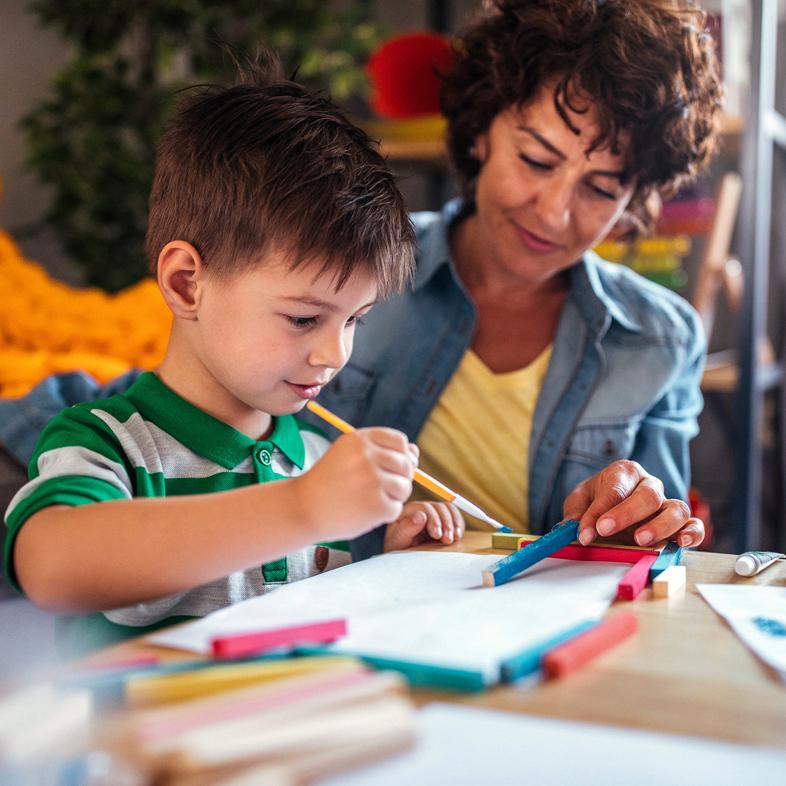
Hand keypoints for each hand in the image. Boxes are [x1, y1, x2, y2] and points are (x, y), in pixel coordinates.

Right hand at [295, 428, 415, 540]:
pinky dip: (384, 514)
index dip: (398, 456)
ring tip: (370, 500)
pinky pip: (396, 508)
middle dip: (397, 478)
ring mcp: (373, 481)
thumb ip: (382, 451)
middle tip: (375, 489)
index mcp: (360, 439)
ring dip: (393, 497)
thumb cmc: (329, 482)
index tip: (384, 468)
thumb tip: (416, 452)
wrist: (302, 508)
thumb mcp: (349, 456)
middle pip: (406, 464)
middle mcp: (367, 456)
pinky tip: (364, 512)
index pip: (400, 442)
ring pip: (405, 487)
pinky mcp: (377, 505)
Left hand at [383, 501, 464, 550]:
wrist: (404, 558)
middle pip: (439, 507)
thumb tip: (420, 516)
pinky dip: (459, 524)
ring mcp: (433, 513)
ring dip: (454, 523)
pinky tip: (457, 536)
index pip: (424, 507)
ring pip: (448, 509)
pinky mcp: (442, 519)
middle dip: (446, 523)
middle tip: (447, 540)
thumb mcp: (398, 541)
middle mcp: (421, 509)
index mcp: (408, 511)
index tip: (437, 535)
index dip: (433, 519)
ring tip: (454, 539)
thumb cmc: (398, 548)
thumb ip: (407, 528)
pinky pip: (454, 515)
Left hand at [563, 460, 704, 548]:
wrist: (611, 506)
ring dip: (659, 526)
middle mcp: (650, 485)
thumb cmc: (596, 500)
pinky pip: (694, 524)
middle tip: (606, 530)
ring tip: (640, 540)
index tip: (587, 531)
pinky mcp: (680, 522)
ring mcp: (667, 503)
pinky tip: (682, 542)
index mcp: (624, 472)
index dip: (600, 511)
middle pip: (647, 495)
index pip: (615, 490)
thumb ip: (576, 512)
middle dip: (626, 514)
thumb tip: (573, 527)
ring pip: (675, 509)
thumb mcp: (579, 501)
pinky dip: (692, 532)